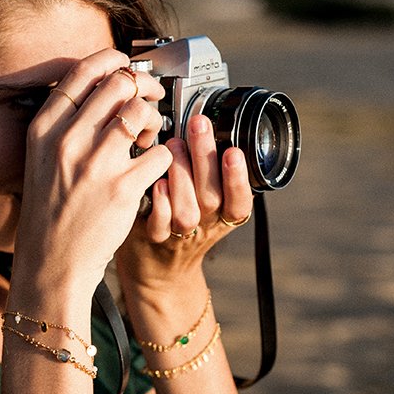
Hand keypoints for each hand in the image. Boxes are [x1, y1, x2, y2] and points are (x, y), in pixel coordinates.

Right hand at [12, 50, 171, 295]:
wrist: (52, 261)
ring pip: (141, 113)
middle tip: (150, 98)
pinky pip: (159, 153)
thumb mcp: (41, 159)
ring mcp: (95, 164)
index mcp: (44, 129)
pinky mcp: (123, 189)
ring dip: (155, 119)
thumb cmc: (51, 210)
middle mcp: (67, 141)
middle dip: (142, 86)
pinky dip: (164, 156)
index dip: (111, 60)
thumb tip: (106, 86)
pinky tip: (153, 166)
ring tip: (151, 135)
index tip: (126, 64)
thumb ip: (65, 123)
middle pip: (118, 85)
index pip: (81, 72)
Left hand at [116, 114, 253, 296]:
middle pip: (212, 195)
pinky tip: (155, 182)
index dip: (239, 178)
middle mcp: (205, 225)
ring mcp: (178, 235)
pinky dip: (159, 203)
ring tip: (172, 146)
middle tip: (199, 123)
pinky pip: (158, 224)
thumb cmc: (180, 223)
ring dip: (182, 176)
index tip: (234, 151)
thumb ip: (206, 170)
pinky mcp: (153, 239)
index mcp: (223, 214)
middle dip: (207, 156)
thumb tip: (201, 121)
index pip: (240, 200)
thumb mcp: (203, 201)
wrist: (157, 272)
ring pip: (187, 211)